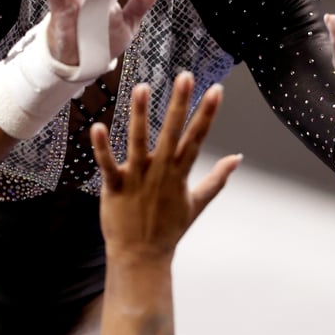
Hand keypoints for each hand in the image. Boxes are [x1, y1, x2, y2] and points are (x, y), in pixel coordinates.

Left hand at [91, 72, 241, 259]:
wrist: (142, 258)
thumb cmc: (168, 230)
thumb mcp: (197, 203)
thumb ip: (217, 179)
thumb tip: (237, 159)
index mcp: (180, 173)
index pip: (197, 138)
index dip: (207, 113)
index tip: (216, 90)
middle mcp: (161, 172)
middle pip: (173, 132)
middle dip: (180, 104)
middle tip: (186, 76)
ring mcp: (138, 178)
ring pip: (139, 142)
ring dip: (141, 115)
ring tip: (143, 87)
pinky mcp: (115, 187)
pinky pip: (108, 164)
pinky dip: (102, 148)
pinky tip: (97, 127)